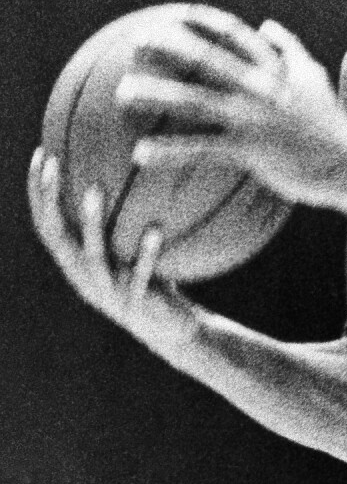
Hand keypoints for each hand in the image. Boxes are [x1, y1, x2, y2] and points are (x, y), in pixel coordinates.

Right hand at [27, 148, 199, 356]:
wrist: (171, 330)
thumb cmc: (153, 281)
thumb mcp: (131, 249)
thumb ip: (125, 220)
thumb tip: (135, 172)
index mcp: (77, 262)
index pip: (47, 223)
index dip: (38, 191)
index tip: (42, 153)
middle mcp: (83, 276)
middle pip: (56, 235)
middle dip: (50, 198)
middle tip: (54, 162)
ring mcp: (107, 292)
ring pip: (92, 256)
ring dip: (91, 222)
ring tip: (95, 188)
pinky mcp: (135, 305)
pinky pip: (140, 276)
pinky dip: (147, 253)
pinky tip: (156, 228)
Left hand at [116, 8, 346, 207]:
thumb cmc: (330, 123)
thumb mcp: (314, 78)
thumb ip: (289, 48)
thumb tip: (266, 24)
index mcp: (272, 70)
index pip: (233, 35)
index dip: (202, 22)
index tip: (175, 16)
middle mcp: (257, 89)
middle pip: (204, 61)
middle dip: (167, 48)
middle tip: (135, 43)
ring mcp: (251, 120)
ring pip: (194, 102)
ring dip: (155, 95)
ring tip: (123, 94)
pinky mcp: (249, 151)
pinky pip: (200, 149)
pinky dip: (169, 151)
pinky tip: (141, 153)